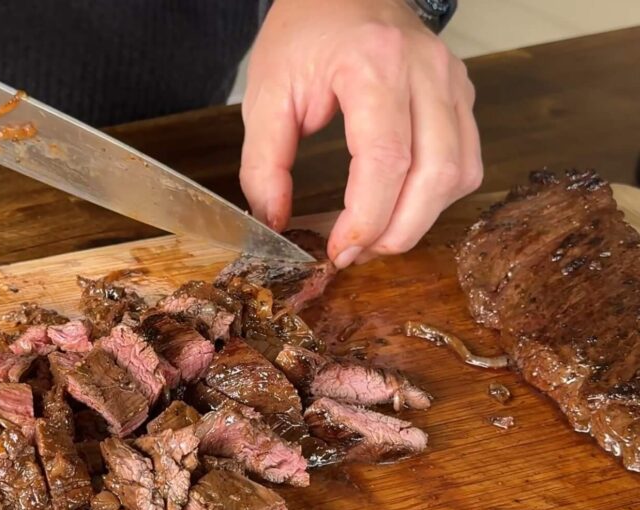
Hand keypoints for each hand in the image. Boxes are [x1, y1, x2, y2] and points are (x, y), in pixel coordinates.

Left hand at [241, 0, 481, 267]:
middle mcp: (426, 70)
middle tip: (354, 254)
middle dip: (396, 232)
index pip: (386, 159)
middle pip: (436, 174)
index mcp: (374, 63)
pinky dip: (437, 197)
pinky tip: (400, 206)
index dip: (366, 219)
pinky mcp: (461, 94)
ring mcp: (452, 81)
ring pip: (460, 173)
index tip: (337, 250)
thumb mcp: (266, 95)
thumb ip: (264, 164)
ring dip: (420, 220)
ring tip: (374, 237)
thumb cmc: (304, 34)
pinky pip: (467, 160)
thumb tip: (274, 221)